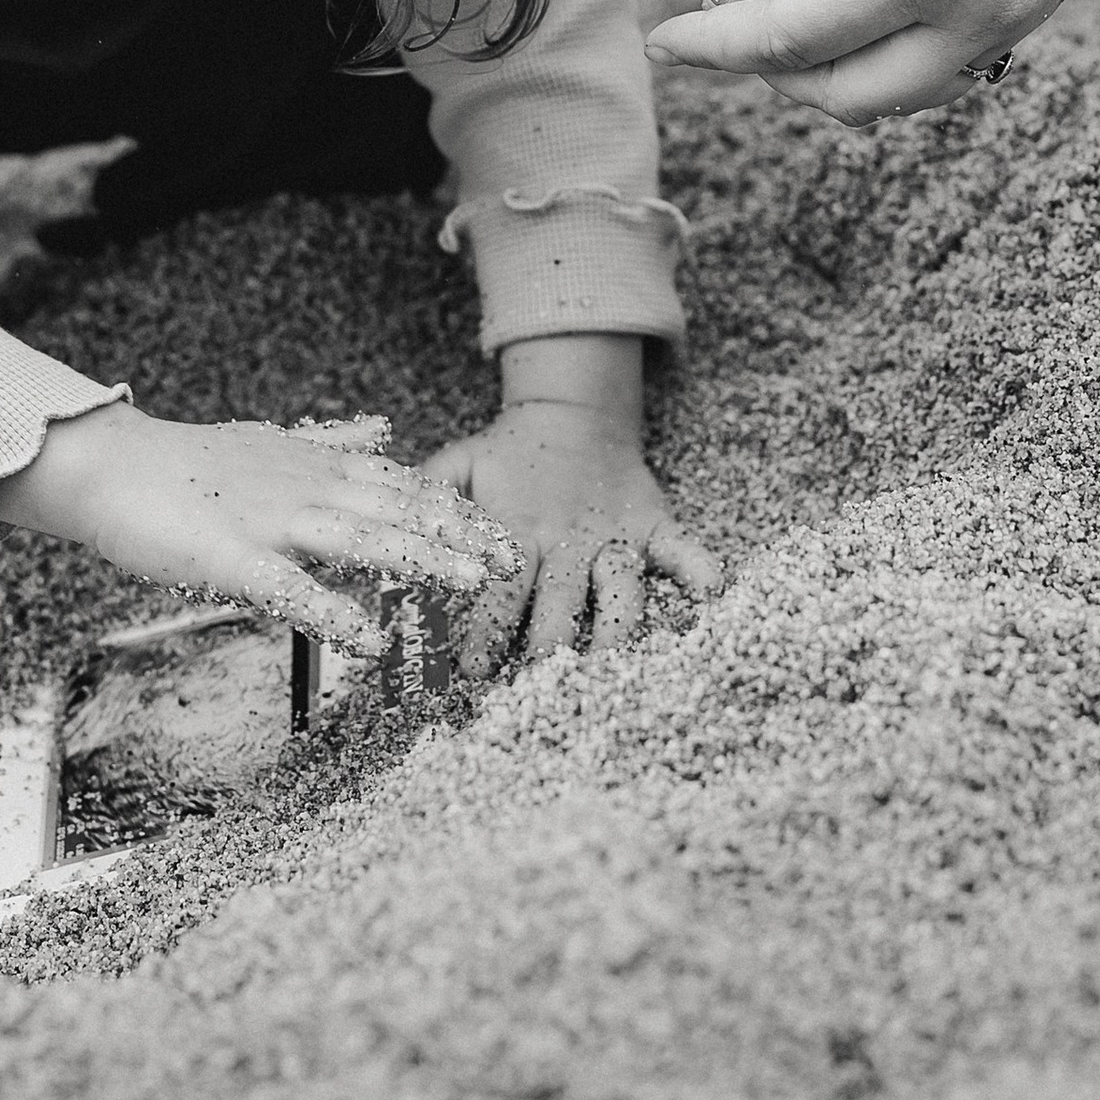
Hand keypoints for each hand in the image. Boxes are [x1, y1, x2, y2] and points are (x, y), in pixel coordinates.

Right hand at [0, 403, 517, 646]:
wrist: (108, 466)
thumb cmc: (186, 464)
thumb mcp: (271, 442)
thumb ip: (330, 442)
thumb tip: (381, 430)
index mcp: (313, 466)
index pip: (400, 484)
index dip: (453, 507)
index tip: (503, 529)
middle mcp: (303, 487)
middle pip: (395, 509)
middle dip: (458, 533)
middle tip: (514, 559)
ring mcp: (269, 521)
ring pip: (359, 540)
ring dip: (419, 559)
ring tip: (471, 584)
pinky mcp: (230, 559)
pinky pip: (290, 590)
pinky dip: (333, 612)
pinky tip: (371, 640)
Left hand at [424, 334, 720, 667]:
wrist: (570, 411)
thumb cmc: (505, 455)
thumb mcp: (458, 466)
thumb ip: (427, 503)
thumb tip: (385, 544)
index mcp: (517, 529)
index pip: (497, 591)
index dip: (482, 631)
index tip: (468, 673)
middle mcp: (567, 538)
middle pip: (559, 602)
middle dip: (548, 646)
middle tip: (539, 688)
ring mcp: (613, 533)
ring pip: (620, 587)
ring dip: (618, 627)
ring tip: (615, 666)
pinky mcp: (653, 523)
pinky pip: (682, 547)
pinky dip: (699, 568)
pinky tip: (714, 593)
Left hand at [643, 0, 1099, 124]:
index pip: (788, 43)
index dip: (714, 47)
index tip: (660, 42)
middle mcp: (981, 11)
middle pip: (848, 96)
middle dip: (774, 69)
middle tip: (724, 12)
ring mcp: (1025, 8)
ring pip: (906, 89)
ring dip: (838, 63)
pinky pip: (954, 54)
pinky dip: (893, 42)